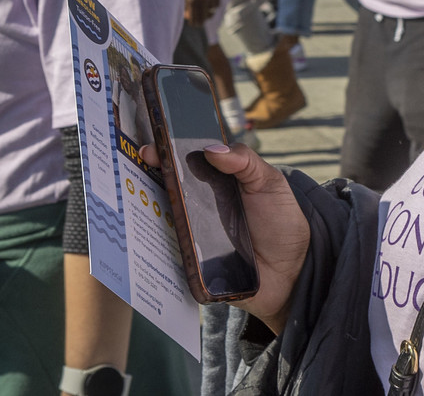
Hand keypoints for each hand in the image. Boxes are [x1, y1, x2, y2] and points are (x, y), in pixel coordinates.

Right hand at [142, 140, 307, 333]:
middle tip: (132, 175)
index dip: (163, 155)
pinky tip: (142, 243)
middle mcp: (198, 207)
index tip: (148, 151)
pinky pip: (167, 255)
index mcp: (214, 183)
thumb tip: (211, 150)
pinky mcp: (191, 263)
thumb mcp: (268, 182)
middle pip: (165, 191)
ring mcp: (192, 235)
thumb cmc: (281, 222)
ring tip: (132, 207)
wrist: (292, 272)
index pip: (183, 164)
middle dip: (145, 182)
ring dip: (145, 214)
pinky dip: (154, 249)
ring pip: (160, 222)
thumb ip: (245, 161)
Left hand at [186, 0, 220, 24]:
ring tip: (204, 12)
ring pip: (210, 14)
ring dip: (207, 14)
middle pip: (202, 19)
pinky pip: (215, 7)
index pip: (193, 19)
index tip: (193, 23)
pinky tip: (209, 3)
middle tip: (199, 22)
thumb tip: (187, 17)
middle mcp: (202, 1)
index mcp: (192, 1)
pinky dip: (212, 7)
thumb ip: (187, 6)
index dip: (193, 23)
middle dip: (200, 22)